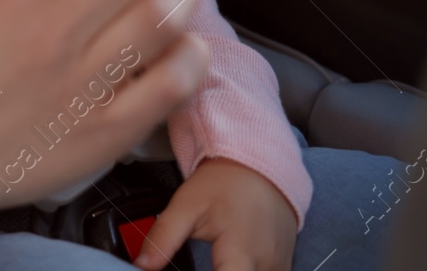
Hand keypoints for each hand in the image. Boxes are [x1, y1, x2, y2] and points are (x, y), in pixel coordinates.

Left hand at [136, 158, 296, 270]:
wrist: (259, 167)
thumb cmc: (224, 184)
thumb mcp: (186, 206)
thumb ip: (163, 238)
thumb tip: (142, 264)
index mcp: (241, 252)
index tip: (196, 270)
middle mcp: (266, 264)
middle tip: (205, 261)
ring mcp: (279, 266)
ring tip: (215, 262)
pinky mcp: (284, 265)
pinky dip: (245, 270)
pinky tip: (231, 265)